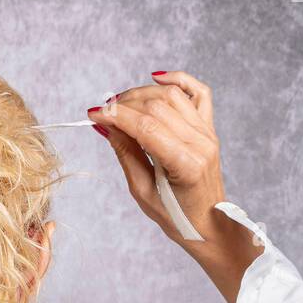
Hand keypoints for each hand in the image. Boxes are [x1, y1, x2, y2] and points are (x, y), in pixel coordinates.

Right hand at [88, 70, 262, 302]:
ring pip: (172, 95)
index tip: (93, 113)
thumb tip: (108, 125)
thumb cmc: (177, 217)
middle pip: (158, 105)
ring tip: (121, 104)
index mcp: (185, 164)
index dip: (116, 115)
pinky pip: (198, 92)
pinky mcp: (209, 128)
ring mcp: (207, 133)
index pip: (146, 126)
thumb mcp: (143, 192)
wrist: (209, 225)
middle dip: (125, 103)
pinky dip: (179, 79)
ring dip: (142, 93)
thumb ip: (127, 154)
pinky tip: (156, 78)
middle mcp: (200, 143)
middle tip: (103, 112)